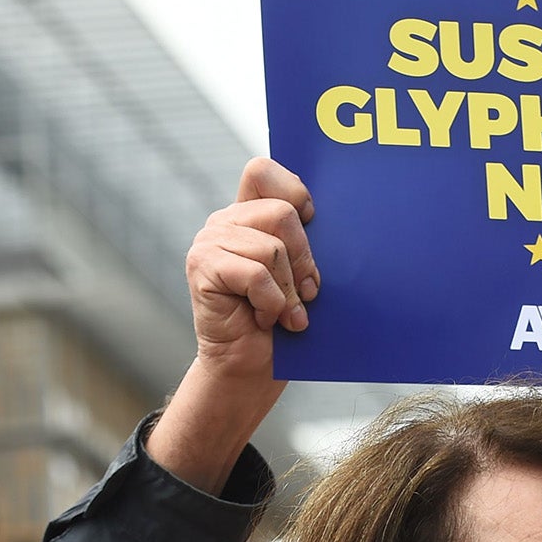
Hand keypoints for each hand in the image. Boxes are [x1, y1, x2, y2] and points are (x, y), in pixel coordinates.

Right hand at [147, 157, 317, 492]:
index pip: (262, 171)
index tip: (313, 220)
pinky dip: (272, 303)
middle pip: (282, 214)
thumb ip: (304, 242)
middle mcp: (225, 222)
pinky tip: (266, 320)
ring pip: (272, 248)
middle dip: (305, 259)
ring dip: (288, 290)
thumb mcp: (300, 276)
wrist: (251, 370)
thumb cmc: (283, 324)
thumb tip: (339, 218)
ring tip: (284, 313)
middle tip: (307, 293)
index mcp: (248, 215)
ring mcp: (209, 242)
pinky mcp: (202, 267)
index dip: (293, 189)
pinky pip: (256, 274)